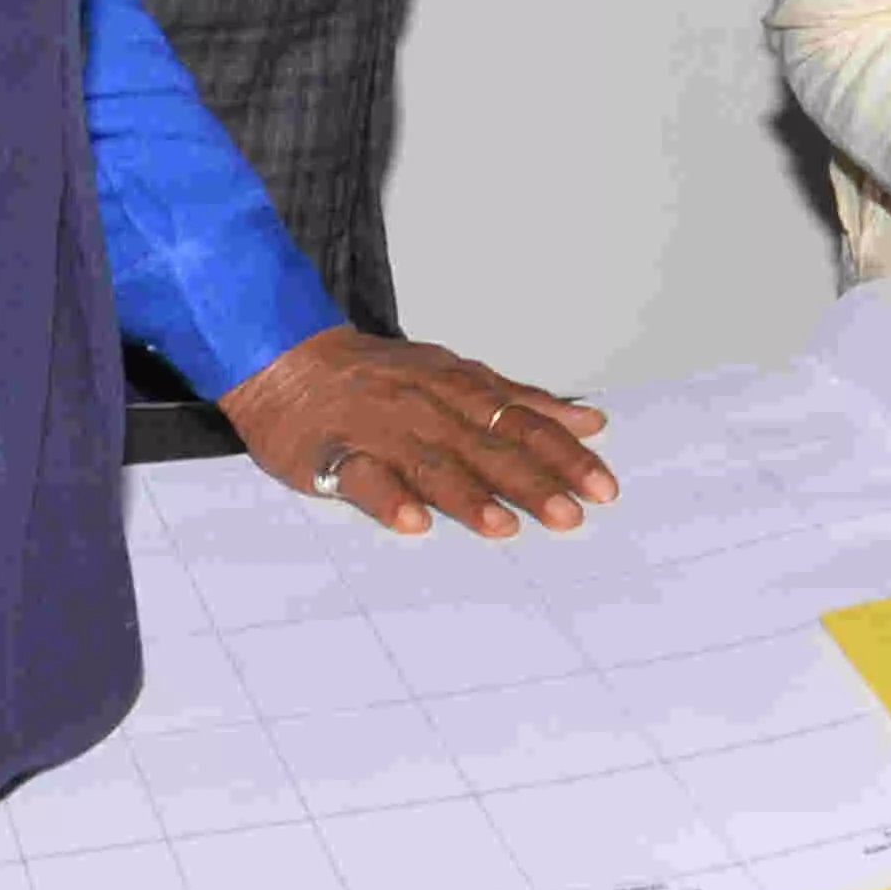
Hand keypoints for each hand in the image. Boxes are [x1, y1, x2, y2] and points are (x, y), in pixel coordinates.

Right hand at [221, 329, 614, 537]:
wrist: (287, 362)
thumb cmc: (381, 377)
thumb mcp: (456, 374)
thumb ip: (521, 401)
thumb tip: (589, 422)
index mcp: (459, 388)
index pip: (523, 422)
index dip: (564, 454)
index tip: (603, 486)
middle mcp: (427, 407)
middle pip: (487, 446)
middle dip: (533, 481)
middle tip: (571, 516)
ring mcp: (380, 431)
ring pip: (431, 464)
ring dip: (469, 497)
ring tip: (503, 527)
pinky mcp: (332, 455)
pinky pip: (363, 479)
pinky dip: (389, 500)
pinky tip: (413, 524)